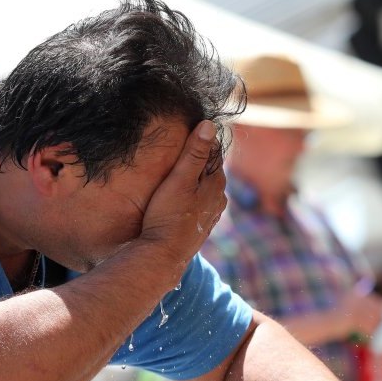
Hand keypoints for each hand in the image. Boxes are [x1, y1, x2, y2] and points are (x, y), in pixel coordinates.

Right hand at [137, 120, 226, 265]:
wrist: (163, 255)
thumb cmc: (168, 215)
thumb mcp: (179, 179)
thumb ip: (195, 152)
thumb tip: (210, 125)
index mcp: (216, 182)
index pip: (213, 151)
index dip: (198, 139)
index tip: (184, 131)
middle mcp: (218, 198)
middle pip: (208, 169)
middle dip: (196, 159)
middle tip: (176, 149)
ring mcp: (210, 213)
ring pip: (203, 187)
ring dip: (192, 178)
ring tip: (174, 172)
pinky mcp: (200, 225)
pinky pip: (197, 202)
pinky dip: (189, 195)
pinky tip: (177, 197)